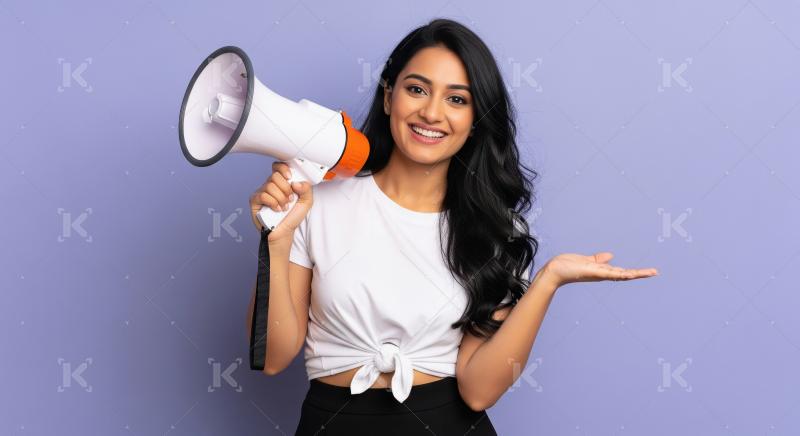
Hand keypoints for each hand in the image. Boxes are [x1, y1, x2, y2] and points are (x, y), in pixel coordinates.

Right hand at [249, 161, 312, 243]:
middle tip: (289, 199)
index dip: (283, 168)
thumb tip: (296, 182)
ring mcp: (262, 192)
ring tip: (284, 207)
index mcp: (281, 182)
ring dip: (280, 198)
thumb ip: (307, 189)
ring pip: (270, 186)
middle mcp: (270, 185)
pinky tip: (276, 209)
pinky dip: (273, 203)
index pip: (278, 166)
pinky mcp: (255, 201)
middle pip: (275, 176)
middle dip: (285, 188)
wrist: (284, 232)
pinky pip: (263, 195)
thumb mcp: (306, 202)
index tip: (290, 177)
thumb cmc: (292, 217)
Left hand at [537, 252, 657, 288]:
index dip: (634, 271)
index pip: (621, 271)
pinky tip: (629, 273)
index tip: (648, 271)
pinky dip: (620, 273)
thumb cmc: (567, 266)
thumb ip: (598, 259)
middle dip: (640, 273)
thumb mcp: (586, 260)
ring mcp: (599, 274)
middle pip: (625, 274)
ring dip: (636, 273)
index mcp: (602, 271)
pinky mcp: (593, 272)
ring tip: (651, 272)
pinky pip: (609, 273)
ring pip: (621, 274)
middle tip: (655, 272)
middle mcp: (602, 274)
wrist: (554, 271)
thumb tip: (611, 255)